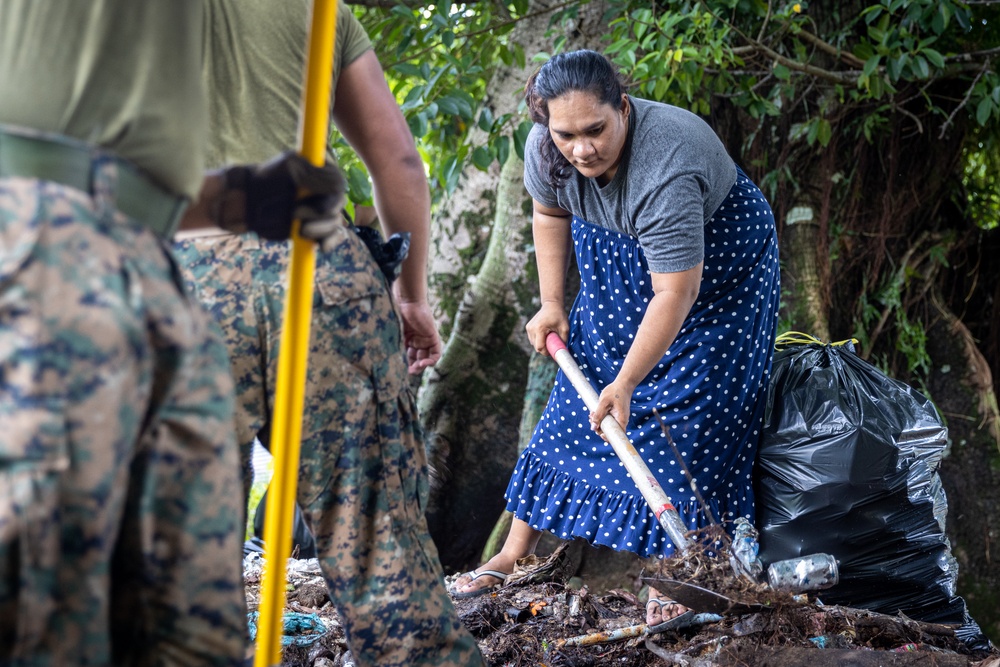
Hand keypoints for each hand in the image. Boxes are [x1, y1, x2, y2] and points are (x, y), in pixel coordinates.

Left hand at [220, 152, 345, 247]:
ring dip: (320, 228)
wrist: (249, 201)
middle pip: (338, 204)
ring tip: (299, 229)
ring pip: (335, 222)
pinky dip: (329, 242)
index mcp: (323, 172)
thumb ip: (314, 174)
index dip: (331, 193)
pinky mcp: (315, 227)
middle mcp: (325, 192)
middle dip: (320, 213)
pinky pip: (330, 237)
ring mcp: (320, 211)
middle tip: (295, 213)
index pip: (338, 183)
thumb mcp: (290, 166)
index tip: (316, 198)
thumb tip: (338, 187)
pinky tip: (322, 246)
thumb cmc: (267, 178)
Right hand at [396, 299, 441, 373]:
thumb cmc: (396, 313)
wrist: (406, 301)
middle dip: (414, 367)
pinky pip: (436, 353)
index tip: (401, 370)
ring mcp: (425, 339)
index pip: (408, 356)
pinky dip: (431, 360)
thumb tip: (382, 359)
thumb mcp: (393, 332)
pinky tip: (423, 363)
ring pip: (427, 358)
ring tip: (416, 368)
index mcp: (406, 339)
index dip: (405, 364)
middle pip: (417, 359)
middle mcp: (417, 340)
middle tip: (409, 371)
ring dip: (422, 365)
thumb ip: (392, 344)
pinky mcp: (433, 337)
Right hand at [525, 302, 568, 354]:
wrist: (551, 304)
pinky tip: (544, 334)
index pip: (540, 347)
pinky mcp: (528, 327)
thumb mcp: (565, 328)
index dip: (546, 352)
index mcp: (539, 329)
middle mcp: (531, 329)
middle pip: (536, 347)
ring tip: (549, 336)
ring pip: (534, 344)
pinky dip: (538, 339)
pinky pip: (532, 339)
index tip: (553, 351)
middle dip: (544, 348)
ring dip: (541, 344)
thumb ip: (563, 341)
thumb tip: (562, 352)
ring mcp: (528, 328)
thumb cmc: (559, 315)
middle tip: (553, 344)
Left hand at [590, 379, 631, 440]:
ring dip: (598, 422)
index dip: (608, 437)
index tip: (599, 433)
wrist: (623, 384)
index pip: (617, 435)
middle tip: (591, 418)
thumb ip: (598, 415)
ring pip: (608, 425)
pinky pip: (608, 420)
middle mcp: (621, 420)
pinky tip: (595, 412)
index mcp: (621, 419)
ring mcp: (619, 418)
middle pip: (610, 431)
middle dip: (599, 427)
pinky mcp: (616, 415)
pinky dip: (601, 417)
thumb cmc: (615, 391)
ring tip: (591, 413)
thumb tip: (593, 428)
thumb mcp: (604, 402)